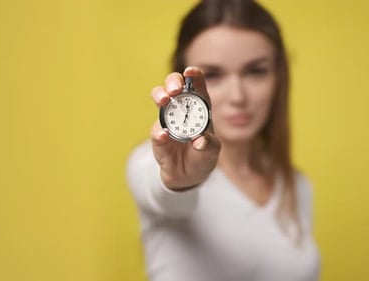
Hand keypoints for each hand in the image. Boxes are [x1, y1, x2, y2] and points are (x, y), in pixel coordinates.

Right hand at [150, 67, 220, 189]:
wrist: (188, 177)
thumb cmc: (202, 156)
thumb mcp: (212, 150)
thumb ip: (208, 144)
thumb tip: (199, 140)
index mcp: (199, 107)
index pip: (196, 86)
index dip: (194, 76)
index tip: (191, 71)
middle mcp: (181, 109)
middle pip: (173, 86)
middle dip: (173, 82)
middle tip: (175, 89)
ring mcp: (168, 121)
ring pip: (160, 101)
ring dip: (160, 97)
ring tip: (164, 100)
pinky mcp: (159, 138)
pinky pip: (156, 132)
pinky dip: (158, 132)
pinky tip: (163, 135)